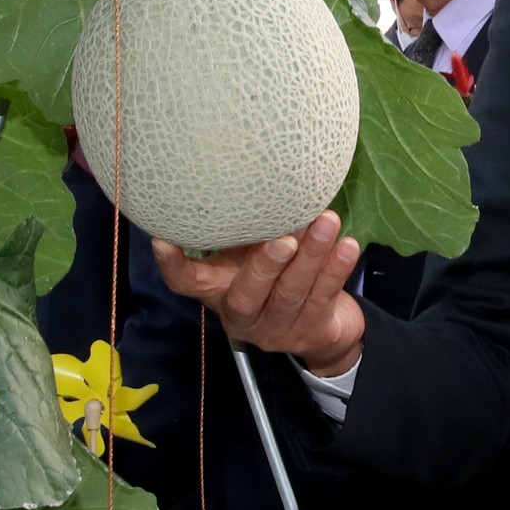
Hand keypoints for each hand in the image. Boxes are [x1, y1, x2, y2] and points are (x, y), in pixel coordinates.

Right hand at [152, 213, 367, 374]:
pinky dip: (336, 270)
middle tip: (285, 238)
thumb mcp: (256, 254)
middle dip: (265, 266)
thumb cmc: (281, 275)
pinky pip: (323, 298)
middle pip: (245, 295)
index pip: (185, 283)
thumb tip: (260, 175)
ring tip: (326, 223)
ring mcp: (275, 330)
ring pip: (290, 294)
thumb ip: (251, 230)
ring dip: (311, 257)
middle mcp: (240, 314)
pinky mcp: (309, 334)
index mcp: (219, 290)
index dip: (172, 265)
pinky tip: (347, 246)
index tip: (162, 239)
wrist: (326, 328)